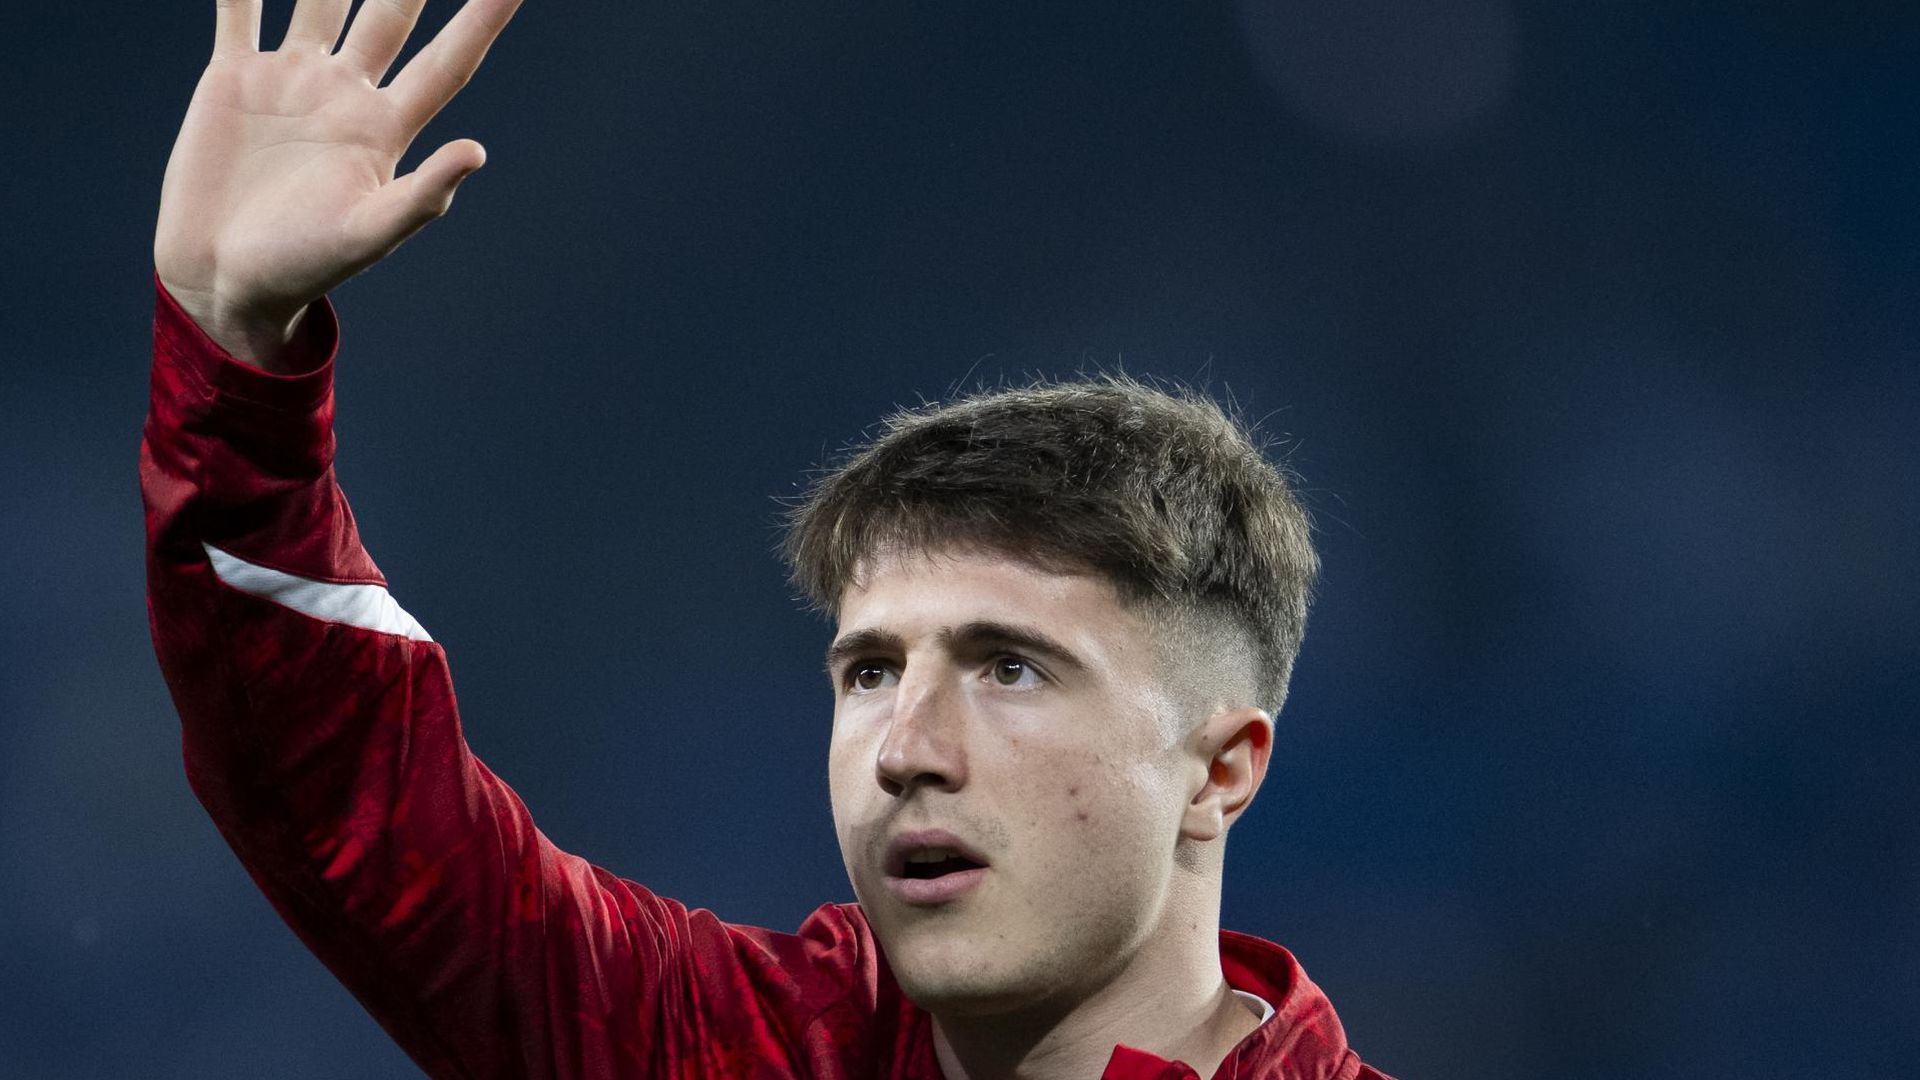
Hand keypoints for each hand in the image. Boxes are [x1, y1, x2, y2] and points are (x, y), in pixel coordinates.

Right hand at [155, 0, 523, 366]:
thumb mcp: (369, 235)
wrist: (223, 276)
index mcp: (387, 128)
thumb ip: (422, 195)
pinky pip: (241, 9)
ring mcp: (292, 80)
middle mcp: (346, 94)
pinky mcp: (234, 77)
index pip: (448, 61)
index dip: (483, 20)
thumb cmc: (304, 265)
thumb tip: (478, 151)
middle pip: (392, 14)